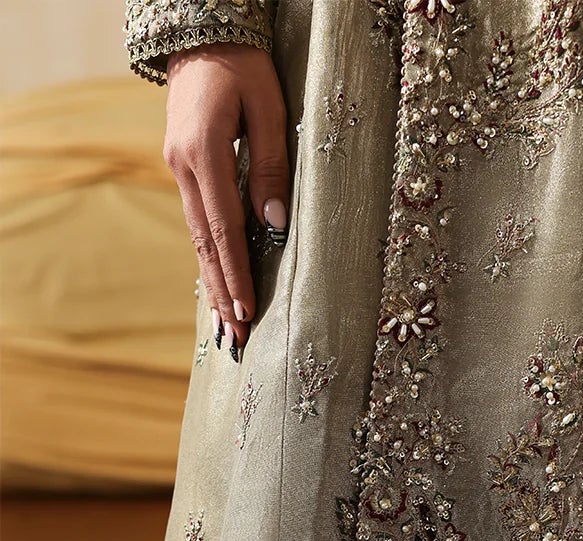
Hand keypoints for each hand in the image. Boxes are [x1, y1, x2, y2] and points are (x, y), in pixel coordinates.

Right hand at [163, 44, 289, 358]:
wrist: (203, 32)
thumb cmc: (245, 65)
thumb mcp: (270, 109)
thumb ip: (272, 167)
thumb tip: (275, 225)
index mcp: (204, 152)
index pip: (223, 227)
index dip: (236, 272)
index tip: (247, 309)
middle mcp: (183, 166)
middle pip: (204, 243)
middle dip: (222, 292)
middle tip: (234, 338)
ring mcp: (179, 168)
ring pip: (198, 237)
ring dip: (212, 282)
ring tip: (225, 325)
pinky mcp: (184, 168)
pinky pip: (198, 222)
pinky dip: (208, 257)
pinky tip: (217, 285)